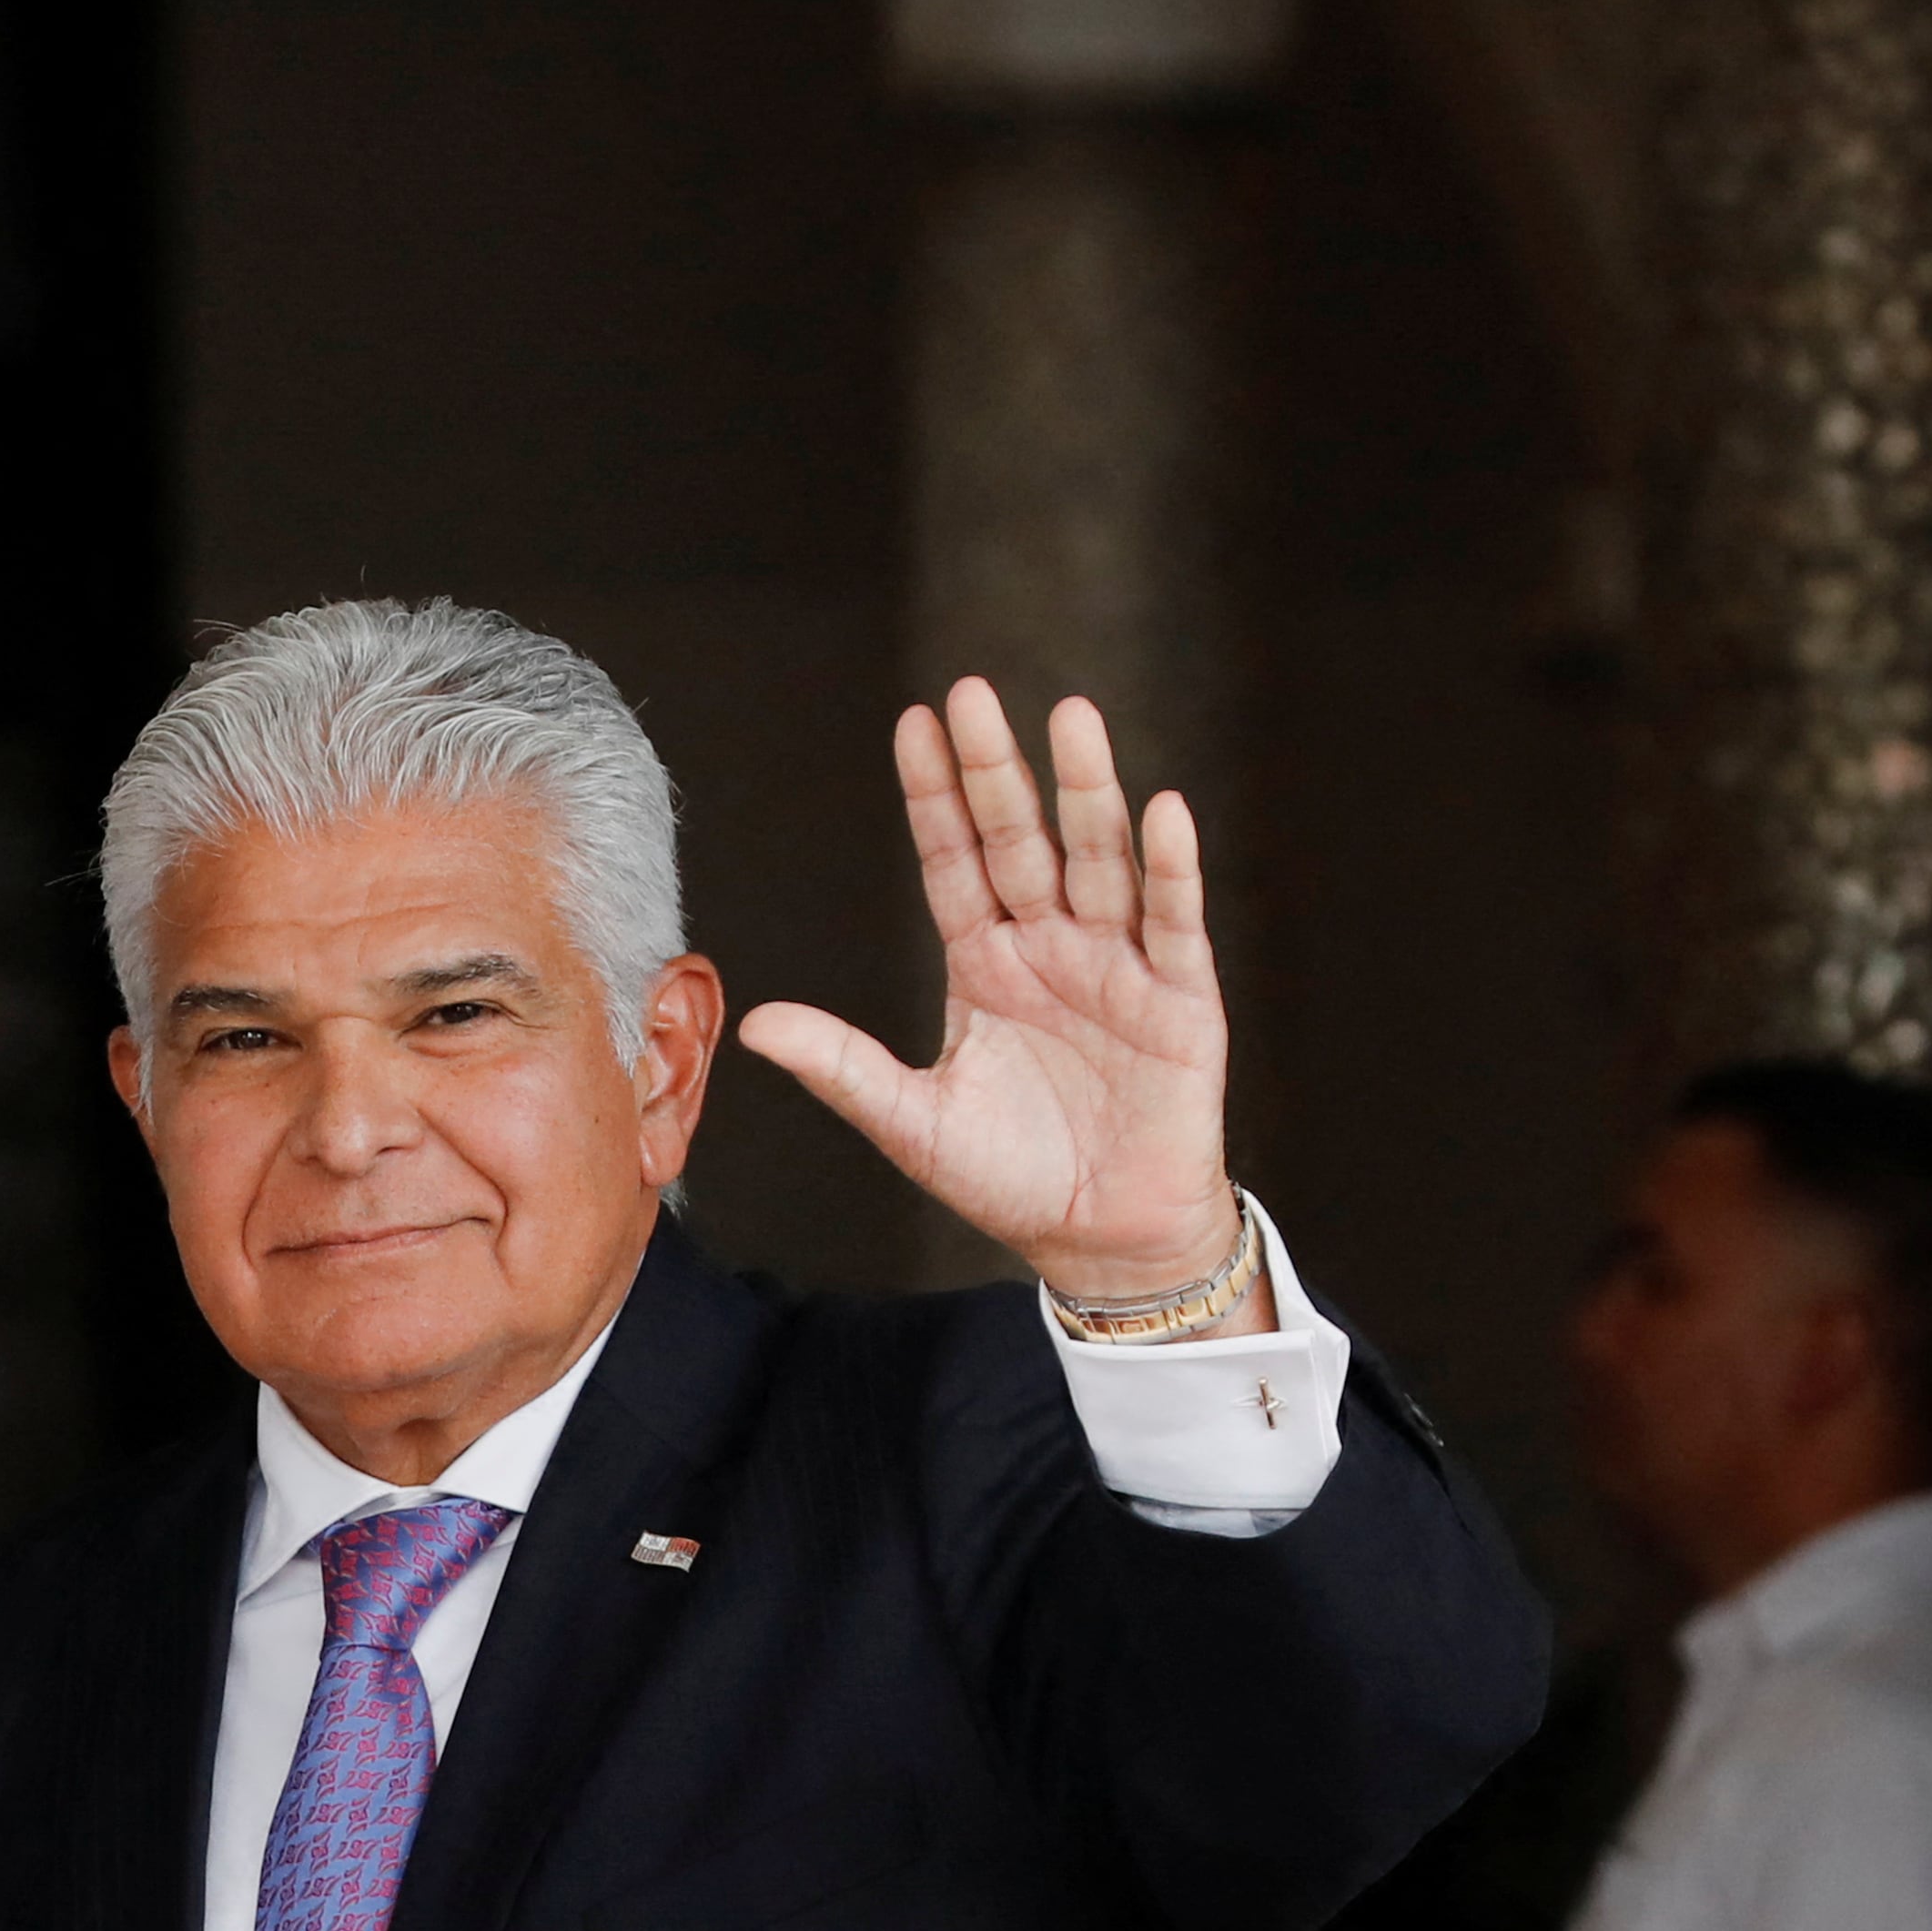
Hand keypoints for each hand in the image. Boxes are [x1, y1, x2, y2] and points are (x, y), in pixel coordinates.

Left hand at [737, 681, 1256, 1308]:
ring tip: (1072, 719)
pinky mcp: (1180, 998)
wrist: (1099, 1238)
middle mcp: (1049, 947)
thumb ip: (841, 1067)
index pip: (952, 860)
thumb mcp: (910, 1121)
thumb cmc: (1009, 1176)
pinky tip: (1161, 810)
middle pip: (1018, 840)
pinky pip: (1173, 920)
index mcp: (983, 965)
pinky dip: (1171, 868)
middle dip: (995, 770)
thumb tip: (752, 1024)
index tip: (913, 723)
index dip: (934, 796)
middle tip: (973, 692)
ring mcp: (1116, 965)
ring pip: (1099, 859)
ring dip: (1086, 792)